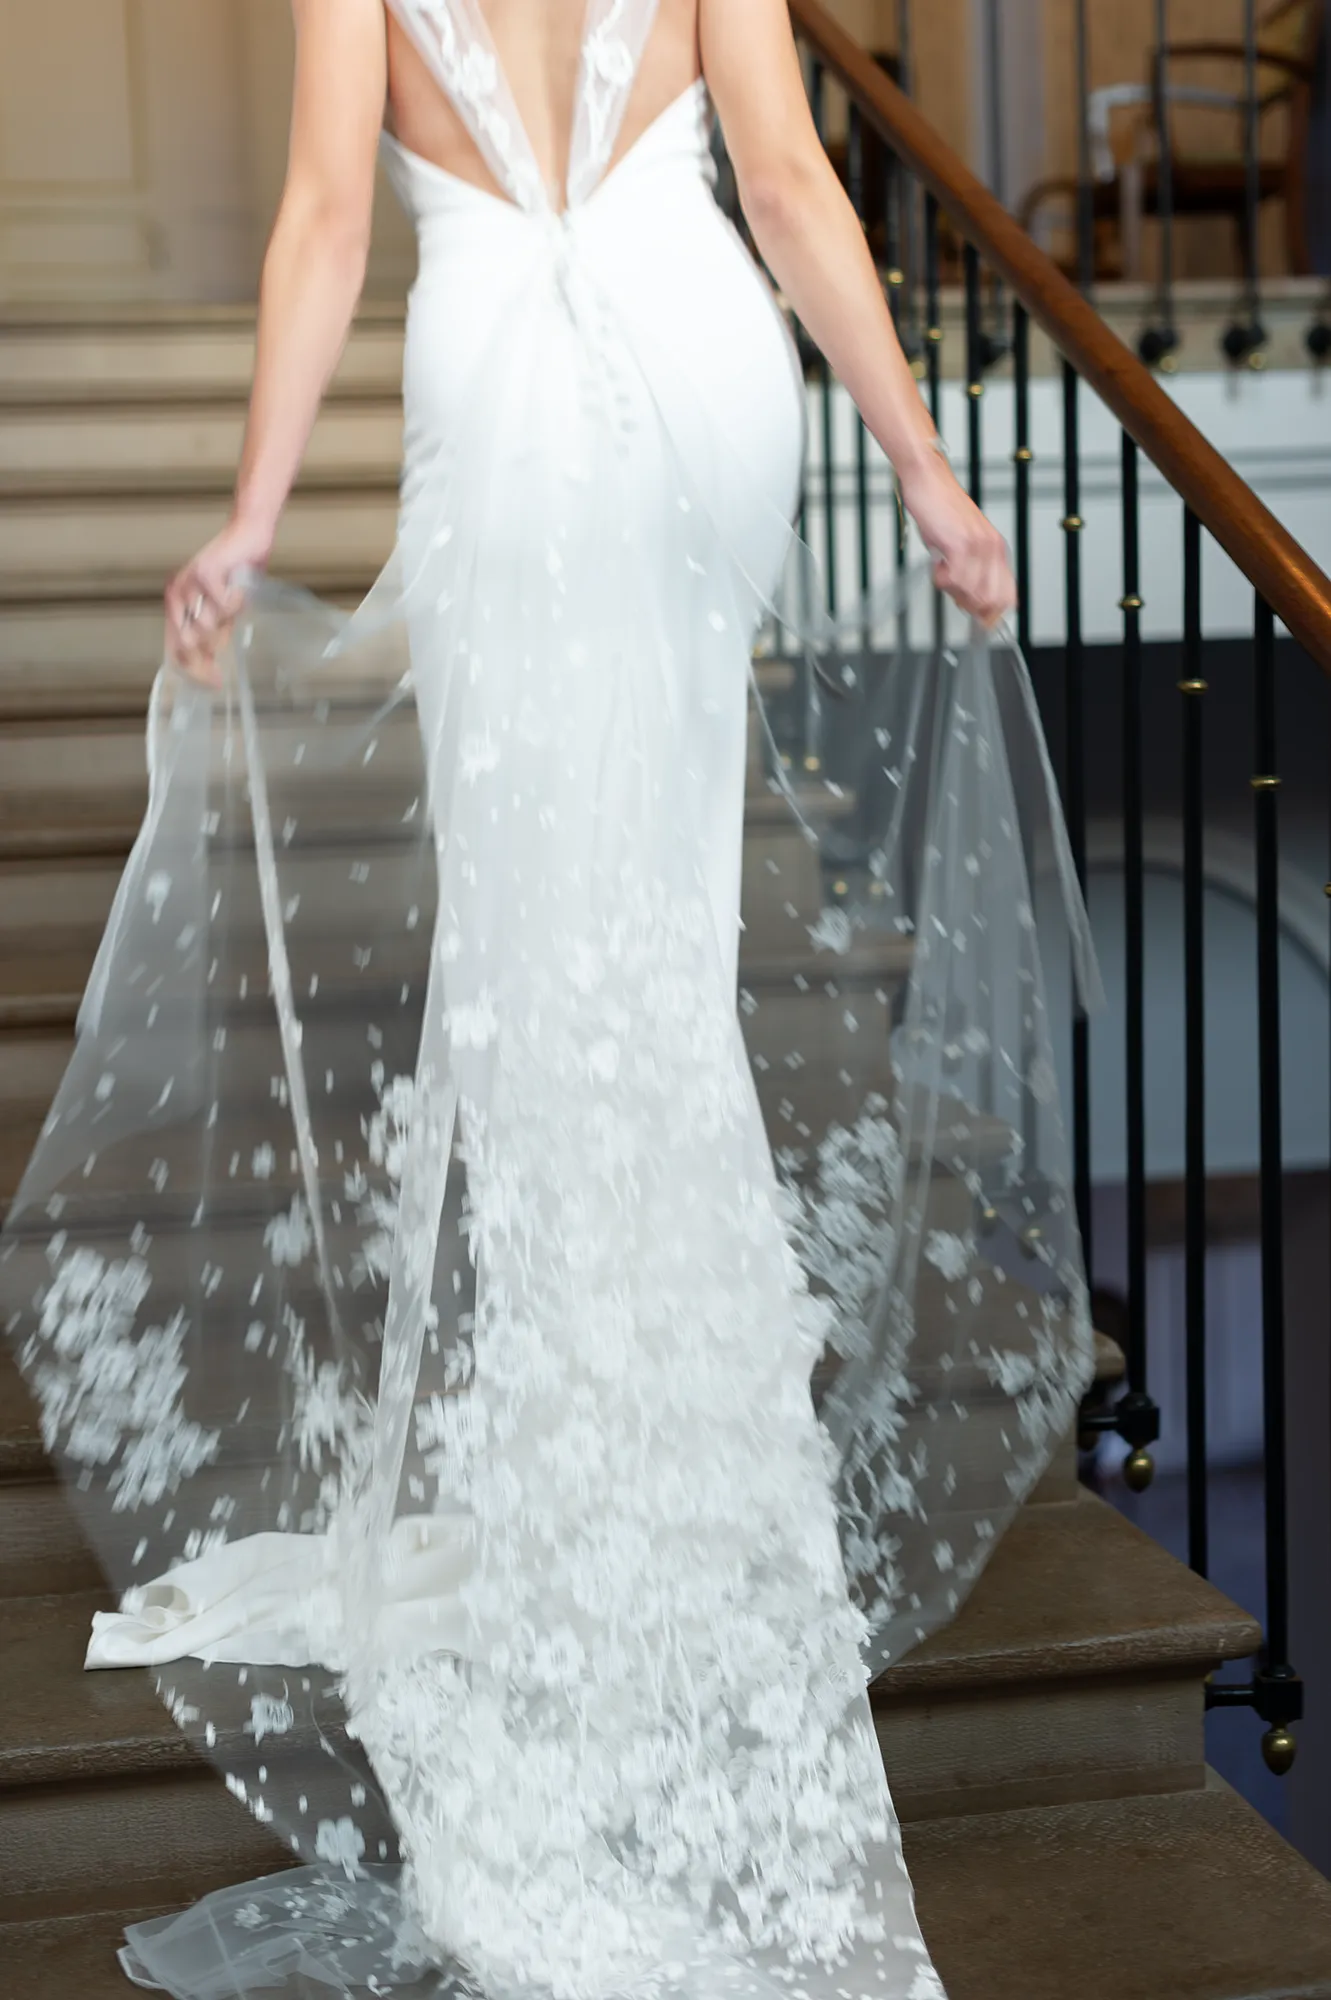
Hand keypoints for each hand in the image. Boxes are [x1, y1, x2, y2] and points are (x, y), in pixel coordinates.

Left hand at [165, 513, 273, 688]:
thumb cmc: (238, 573)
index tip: (214, 683)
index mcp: (176, 605)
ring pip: (207, 626)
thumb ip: (214, 634)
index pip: (176, 648)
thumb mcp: (223, 611)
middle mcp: (176, 595)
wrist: (249, 536)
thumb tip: (211, 666)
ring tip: (236, 600)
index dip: (194, 670)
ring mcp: (188, 584)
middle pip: (187, 644)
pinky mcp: (205, 573)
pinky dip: (238, 603)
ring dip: (229, 617)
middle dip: (211, 648)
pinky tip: (239, 590)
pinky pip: (224, 607)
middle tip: (229, 634)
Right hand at [897, 452, 1016, 629]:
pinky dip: (941, 580)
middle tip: (953, 592)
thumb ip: (972, 568)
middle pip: (991, 601)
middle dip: (969, 605)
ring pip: (971, 594)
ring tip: (943, 572)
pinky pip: (954, 580)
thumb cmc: (942, 508)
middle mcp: (992, 549)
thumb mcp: (963, 541)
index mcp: (997, 549)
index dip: (992, 613)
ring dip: (952, 591)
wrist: (929, 479)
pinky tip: (937, 564)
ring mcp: (978, 548)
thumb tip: (970, 598)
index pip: (1008, 596)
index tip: (977, 618)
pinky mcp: (959, 545)